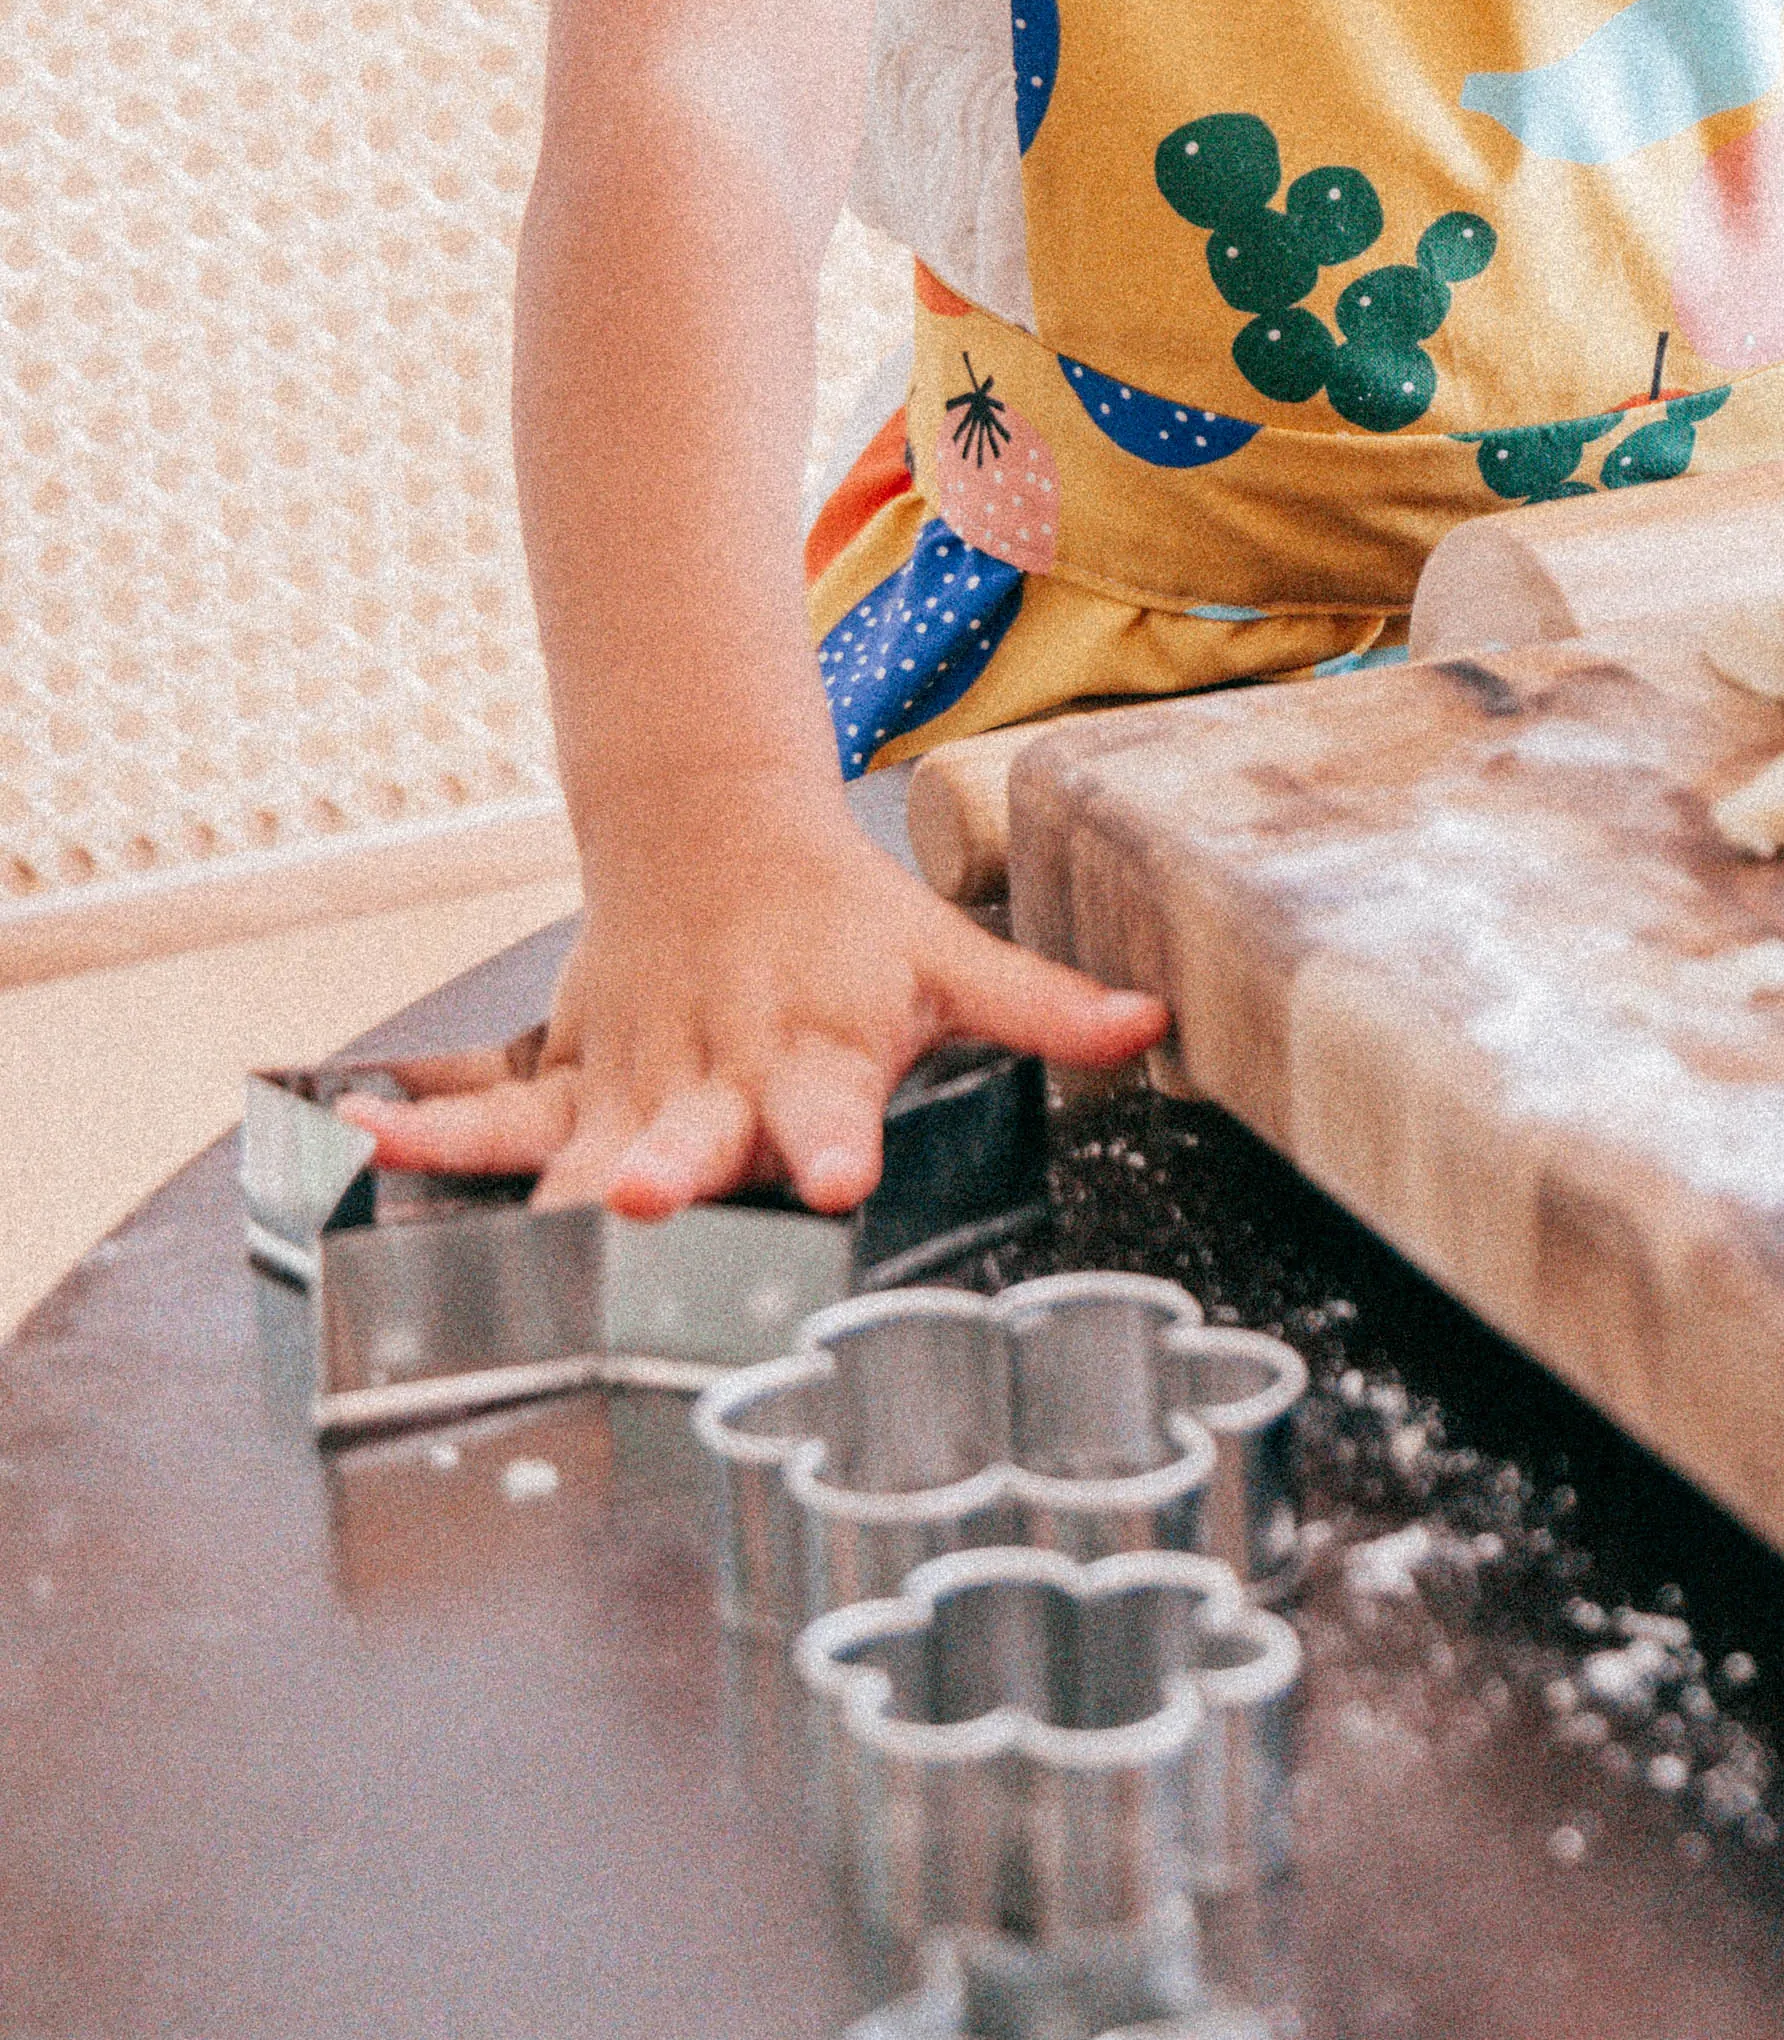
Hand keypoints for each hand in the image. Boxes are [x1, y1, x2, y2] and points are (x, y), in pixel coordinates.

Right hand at [334, 789, 1169, 1216]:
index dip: (831, 1143)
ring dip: (560, 1181)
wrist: (714, 825)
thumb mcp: (951, 955)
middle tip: (654, 1198)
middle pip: (698, 1132)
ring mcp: (642, 1076)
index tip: (828, 1177)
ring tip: (520, 1214)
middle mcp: (725, 1071)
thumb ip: (1046, 1004)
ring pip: (591, 1144)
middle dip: (674, 1173)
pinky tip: (371, 1147)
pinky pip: (502, 1116)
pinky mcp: (578, 1077)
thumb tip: (1156, 1026)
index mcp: (819, 1050)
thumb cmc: (845, 912)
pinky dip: (437, 1137)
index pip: (832, 1108)